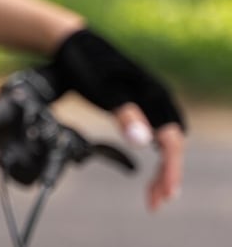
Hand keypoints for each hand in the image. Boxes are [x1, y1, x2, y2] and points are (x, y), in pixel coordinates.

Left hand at [37, 28, 186, 210]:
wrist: (73, 44)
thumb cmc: (87, 66)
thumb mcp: (103, 91)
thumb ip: (125, 115)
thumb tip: (145, 142)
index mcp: (154, 97)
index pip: (172, 142)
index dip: (170, 171)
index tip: (163, 195)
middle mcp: (158, 97)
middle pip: (173, 145)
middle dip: (167, 175)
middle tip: (155, 203)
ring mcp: (150, 99)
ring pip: (166, 140)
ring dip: (162, 168)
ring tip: (152, 194)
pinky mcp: (139, 100)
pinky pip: (155, 132)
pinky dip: (154, 153)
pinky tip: (148, 168)